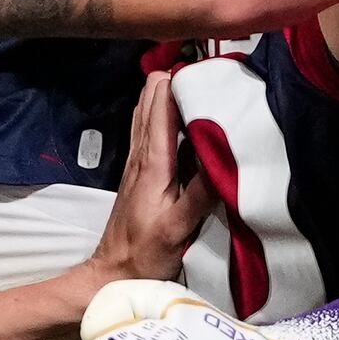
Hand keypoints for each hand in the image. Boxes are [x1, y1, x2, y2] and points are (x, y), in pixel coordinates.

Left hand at [96, 67, 215, 286]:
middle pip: (151, 98)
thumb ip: (200, 194)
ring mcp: (139, 161)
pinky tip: (184, 115)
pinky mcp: (142, 171)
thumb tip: (225, 159)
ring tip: (200, 83)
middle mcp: (142, 154)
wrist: (113, 273)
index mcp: (153, 162)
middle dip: (176, 79)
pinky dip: (165, 113)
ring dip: (169, 93)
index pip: (161, 105)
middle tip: (209, 71)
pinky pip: (151, 129)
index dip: (179, 80)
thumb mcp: (178, 229)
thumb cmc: (145, 255)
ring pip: (148, 111)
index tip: (207, 66)